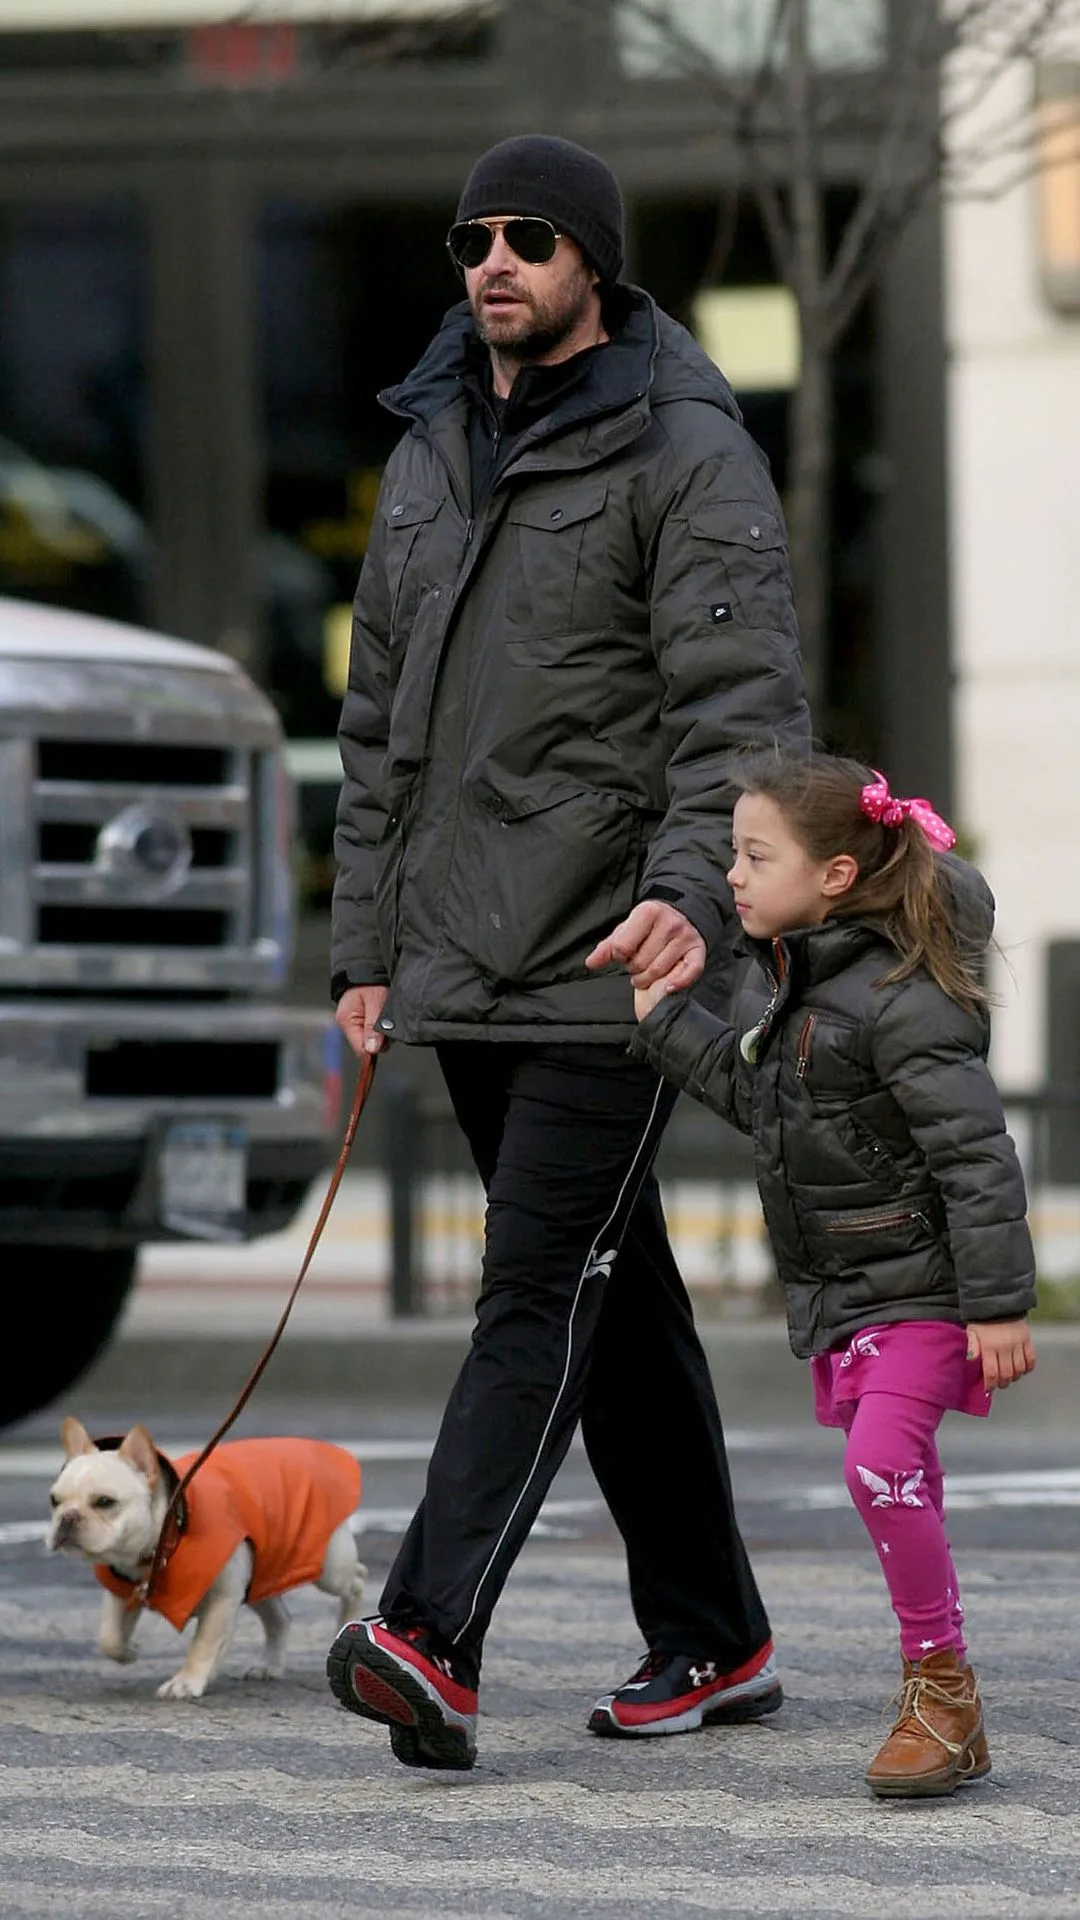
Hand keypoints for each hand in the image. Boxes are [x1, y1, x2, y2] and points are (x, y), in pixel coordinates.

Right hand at [335, 984, 390, 1057]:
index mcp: (346, 1020)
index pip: (360, 1049)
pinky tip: (385, 1015)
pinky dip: (382, 1026)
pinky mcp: (363, 1019)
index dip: (374, 1049)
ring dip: (383, 1032)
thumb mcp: (375, 1000)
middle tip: (388, 1022)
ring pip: (373, 1039)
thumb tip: (372, 1049)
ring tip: (387, 1015)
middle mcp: (348, 1023)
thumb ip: (373, 1025)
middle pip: (367, 1045)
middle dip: (381, 1039)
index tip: (386, 1040)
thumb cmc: (370, 980)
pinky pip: (374, 1031)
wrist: (369, 966)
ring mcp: (355, 1022)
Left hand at [585, 901, 705, 997]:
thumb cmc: (649, 926)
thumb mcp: (627, 930)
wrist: (681, 915)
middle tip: (637, 964)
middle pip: (640, 962)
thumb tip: (591, 963)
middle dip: (634, 969)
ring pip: (658, 971)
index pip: (622, 948)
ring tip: (646, 972)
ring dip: (647, 978)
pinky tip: (668, 987)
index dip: (619, 957)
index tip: (624, 955)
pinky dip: (678, 983)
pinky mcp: (698, 950)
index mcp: (648, 912)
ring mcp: (686, 937)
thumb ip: (608, 947)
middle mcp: (670, 923)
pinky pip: (690, 972)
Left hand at [966, 1318, 1035, 1392]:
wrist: (999, 1300)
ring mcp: (1018, 1344)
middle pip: (1007, 1374)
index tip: (988, 1388)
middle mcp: (1005, 1347)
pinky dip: (1028, 1367)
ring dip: (1014, 1377)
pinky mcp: (1028, 1339)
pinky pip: (1031, 1359)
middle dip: (1002, 1383)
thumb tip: (971, 1361)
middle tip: (998, 1384)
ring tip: (1009, 1377)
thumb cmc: (982, 1318)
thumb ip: (972, 1346)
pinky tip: (1022, 1369)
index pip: (992, 1372)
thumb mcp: (972, 1330)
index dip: (990, 1384)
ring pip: (1020, 1369)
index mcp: (989, 1346)